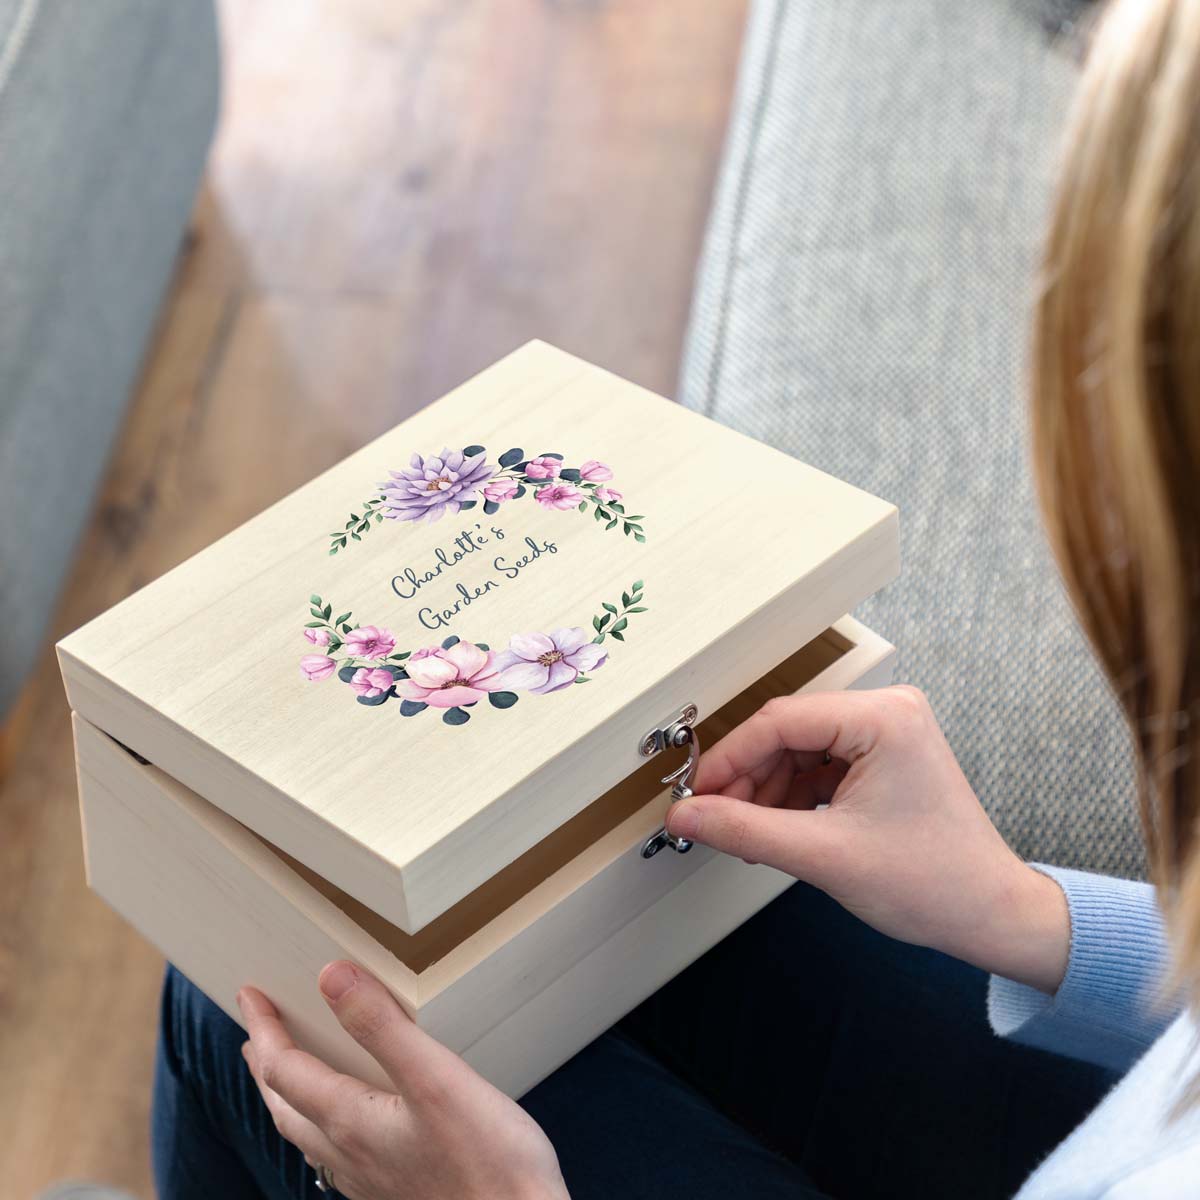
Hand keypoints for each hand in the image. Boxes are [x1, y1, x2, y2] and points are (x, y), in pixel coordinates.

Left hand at [238, 962, 568, 1199]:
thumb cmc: (488, 1162)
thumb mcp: (437, 1078)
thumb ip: (382, 1026)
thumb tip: (331, 976)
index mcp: (351, 1121)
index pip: (285, 1070)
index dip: (265, 1028)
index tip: (251, 993)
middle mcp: (350, 1155)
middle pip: (285, 1106)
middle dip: (267, 1065)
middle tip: (256, 1034)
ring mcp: (370, 1180)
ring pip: (307, 1135)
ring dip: (289, 1098)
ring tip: (289, 1075)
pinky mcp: (394, 1192)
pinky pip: (337, 1156)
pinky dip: (323, 1126)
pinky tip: (348, 1128)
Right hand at [667, 685, 1069, 992]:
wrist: (989, 915)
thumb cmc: (932, 883)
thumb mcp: (822, 855)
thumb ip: (744, 828)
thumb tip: (687, 813)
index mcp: (882, 717)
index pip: (779, 722)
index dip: (727, 760)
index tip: (694, 794)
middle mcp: (888, 711)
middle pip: (786, 733)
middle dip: (747, 779)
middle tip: (713, 818)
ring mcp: (888, 732)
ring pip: (798, 750)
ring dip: (766, 791)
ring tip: (746, 834)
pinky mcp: (885, 756)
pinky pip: (819, 764)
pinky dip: (791, 796)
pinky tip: (775, 829)